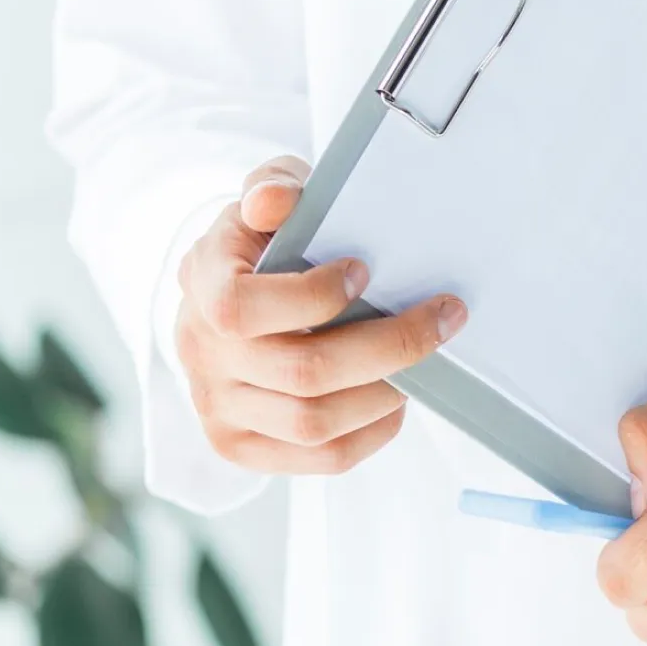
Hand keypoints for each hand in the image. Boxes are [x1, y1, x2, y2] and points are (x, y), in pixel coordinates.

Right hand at [175, 155, 467, 473]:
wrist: (227, 293)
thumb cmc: (263, 239)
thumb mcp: (267, 195)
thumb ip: (274, 187)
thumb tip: (275, 201)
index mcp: (202, 284)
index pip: (241, 308)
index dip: (310, 297)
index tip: (364, 271)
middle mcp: (201, 352)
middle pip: (302, 371)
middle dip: (390, 344)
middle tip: (445, 316)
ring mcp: (218, 406)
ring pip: (313, 421)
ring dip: (387, 391)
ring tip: (426, 358)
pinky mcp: (243, 445)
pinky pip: (320, 458)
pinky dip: (373, 432)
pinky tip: (397, 398)